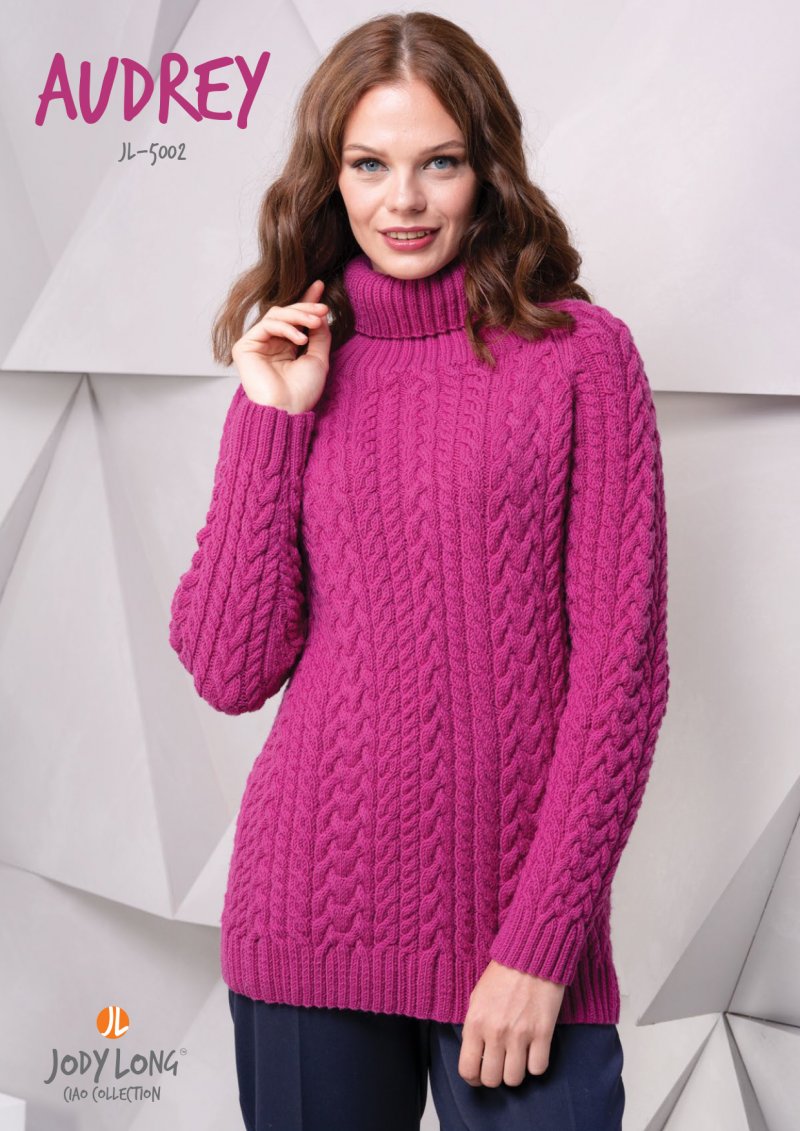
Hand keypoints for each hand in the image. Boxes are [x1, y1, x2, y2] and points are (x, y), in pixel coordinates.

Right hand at [231, 279, 331, 412]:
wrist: (287, 410)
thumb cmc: (302, 392)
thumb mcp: (318, 358)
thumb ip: (319, 335)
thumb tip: (320, 312)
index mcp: (285, 348)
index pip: (294, 319)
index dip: (306, 301)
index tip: (320, 286)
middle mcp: (269, 344)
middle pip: (286, 313)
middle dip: (306, 307)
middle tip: (323, 309)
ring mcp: (256, 345)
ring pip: (276, 315)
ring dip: (298, 315)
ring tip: (315, 323)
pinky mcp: (245, 347)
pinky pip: (267, 325)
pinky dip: (286, 327)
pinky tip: (300, 338)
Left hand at [458, 959, 565, 1087]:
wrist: (531, 955)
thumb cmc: (503, 974)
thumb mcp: (477, 997)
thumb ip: (473, 1026)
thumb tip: (476, 1052)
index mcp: (475, 1022)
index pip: (468, 1069)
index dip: (473, 1078)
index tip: (479, 1074)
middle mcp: (495, 1032)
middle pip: (492, 1080)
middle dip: (494, 1076)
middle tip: (499, 1065)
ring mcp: (520, 1034)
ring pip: (514, 1079)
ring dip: (515, 1072)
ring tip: (517, 1058)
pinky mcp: (543, 1033)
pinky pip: (538, 1069)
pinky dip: (536, 1064)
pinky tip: (534, 1051)